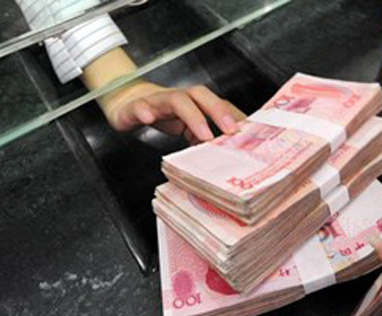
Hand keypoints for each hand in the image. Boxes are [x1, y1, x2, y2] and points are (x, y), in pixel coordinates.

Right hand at [102, 81, 246, 143]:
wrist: (129, 103)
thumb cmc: (165, 115)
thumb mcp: (190, 130)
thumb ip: (207, 139)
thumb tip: (229, 154)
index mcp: (196, 103)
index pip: (219, 104)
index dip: (235, 115)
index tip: (251, 131)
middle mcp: (180, 98)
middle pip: (201, 95)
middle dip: (219, 110)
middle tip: (233, 130)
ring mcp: (158, 101)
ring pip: (177, 100)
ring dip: (193, 116)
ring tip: (204, 134)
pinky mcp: (137, 107)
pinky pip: (140, 106)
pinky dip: (144, 111)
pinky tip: (148, 118)